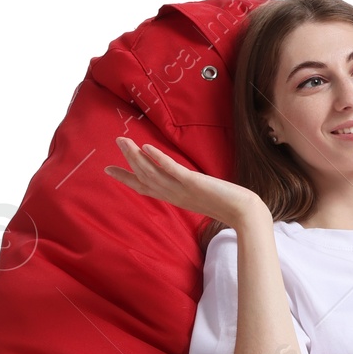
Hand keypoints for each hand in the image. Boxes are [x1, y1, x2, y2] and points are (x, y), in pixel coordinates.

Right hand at [103, 137, 263, 226]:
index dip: (126, 178)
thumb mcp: (202, 196)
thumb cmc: (228, 205)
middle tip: (116, 141)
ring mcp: (182, 189)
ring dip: (137, 156)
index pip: (145, 188)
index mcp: (175, 197)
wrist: (244, 213)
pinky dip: (159, 159)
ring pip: (153, 172)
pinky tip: (147, 147)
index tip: (109, 169)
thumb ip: (189, 189)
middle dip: (127, 160)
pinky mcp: (194, 183)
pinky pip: (173, 170)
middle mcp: (174, 195)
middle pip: (144, 177)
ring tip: (124, 140)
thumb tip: (185, 181)